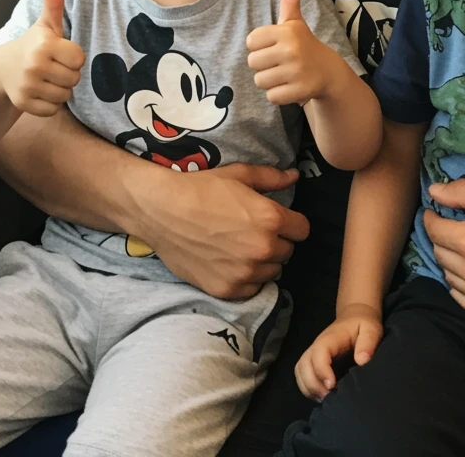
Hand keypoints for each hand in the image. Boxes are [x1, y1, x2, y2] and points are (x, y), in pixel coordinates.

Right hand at [0, 0, 84, 115]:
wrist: (2, 69)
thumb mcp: (45, 25)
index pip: (79, 59)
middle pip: (74, 79)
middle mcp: (34, 66)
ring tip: (48, 79)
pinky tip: (41, 91)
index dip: (73, 57)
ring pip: (65, 96)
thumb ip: (53, 5)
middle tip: (54, 67)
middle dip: (68, 74)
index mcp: (44, 45)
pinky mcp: (23, 103)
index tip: (61, 53)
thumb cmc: (32, 45)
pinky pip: (53, 109)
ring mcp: (27, 86)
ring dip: (60, 89)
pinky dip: (50, 103)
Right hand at [129, 162, 310, 299]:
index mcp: (271, 219)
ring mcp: (245, 272)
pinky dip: (246, 278)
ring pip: (271, 272)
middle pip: (288, 251)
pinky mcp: (227, 289)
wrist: (162, 211)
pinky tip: (230, 262)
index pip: (302, 230)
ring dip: (263, 261)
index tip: (277, 220)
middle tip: (254, 231)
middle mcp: (262, 249)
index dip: (291, 223)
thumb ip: (272, 178)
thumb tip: (295, 177)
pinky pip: (251, 289)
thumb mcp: (239, 174)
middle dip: (276, 241)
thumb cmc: (202, 188)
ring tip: (241, 247)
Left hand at [246, 0, 338, 105]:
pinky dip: (278, 94)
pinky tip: (289, 86)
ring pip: (260, 81)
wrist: (328, 72)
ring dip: (270, 80)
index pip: (251, 41)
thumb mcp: (295, 23)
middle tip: (279, 62)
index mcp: (287, 32)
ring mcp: (296, 72)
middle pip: (253, 62)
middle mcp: (291, 50)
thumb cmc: (304, 45)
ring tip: (284, 74)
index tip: (273, 46)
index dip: (259, 46)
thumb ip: (290, 2)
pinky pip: (271, 96)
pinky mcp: (299, 91)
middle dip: (263, 65)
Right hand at [294, 304, 383, 401]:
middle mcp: (317, 346)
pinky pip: (303, 376)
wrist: (355, 316)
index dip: (322, 370)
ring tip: (326, 400)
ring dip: (309, 388)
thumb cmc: (363, 324)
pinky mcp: (314, 362)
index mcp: (330, 338)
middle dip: (313, 384)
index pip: (318, 352)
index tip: (332, 386)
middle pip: (303, 365)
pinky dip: (309, 389)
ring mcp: (314, 354)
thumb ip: (368, 342)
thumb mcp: (371, 329)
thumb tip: (361, 361)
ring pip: (300, 372)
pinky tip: (323, 397)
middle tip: (330, 398)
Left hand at [424, 179, 464, 324]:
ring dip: (451, 263)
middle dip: (441, 238)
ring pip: (451, 279)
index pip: (434, 230)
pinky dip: (463, 289)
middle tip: (452, 228)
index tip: (436, 212)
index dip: (432, 217)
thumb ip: (464, 192)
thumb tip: (433, 191)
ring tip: (463, 251)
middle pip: (440, 254)